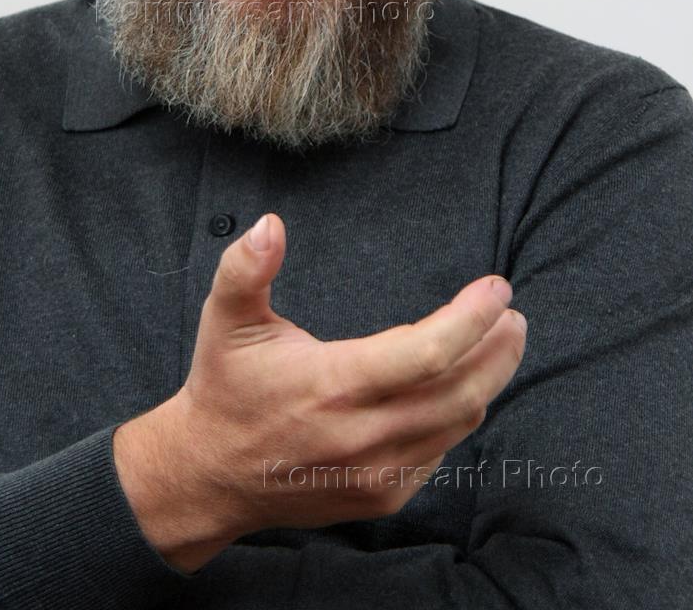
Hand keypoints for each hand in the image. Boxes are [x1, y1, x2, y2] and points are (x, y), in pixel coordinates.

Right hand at [114, 212, 526, 571]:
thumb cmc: (225, 386)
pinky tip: (458, 386)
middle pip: (462, 392)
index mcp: (334, 384)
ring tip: (501, 340)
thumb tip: (272, 224)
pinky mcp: (383, 496)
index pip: (429, 353)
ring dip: (488, 380)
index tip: (497, 288)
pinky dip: (457, 415)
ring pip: (458, 423)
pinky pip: (439, 450)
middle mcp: (363, 435)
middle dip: (498, 349)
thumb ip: (246, 267)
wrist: (209, 475)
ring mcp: (377, 473)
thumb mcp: (225, 318)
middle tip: (512, 314)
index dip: (472, 319)